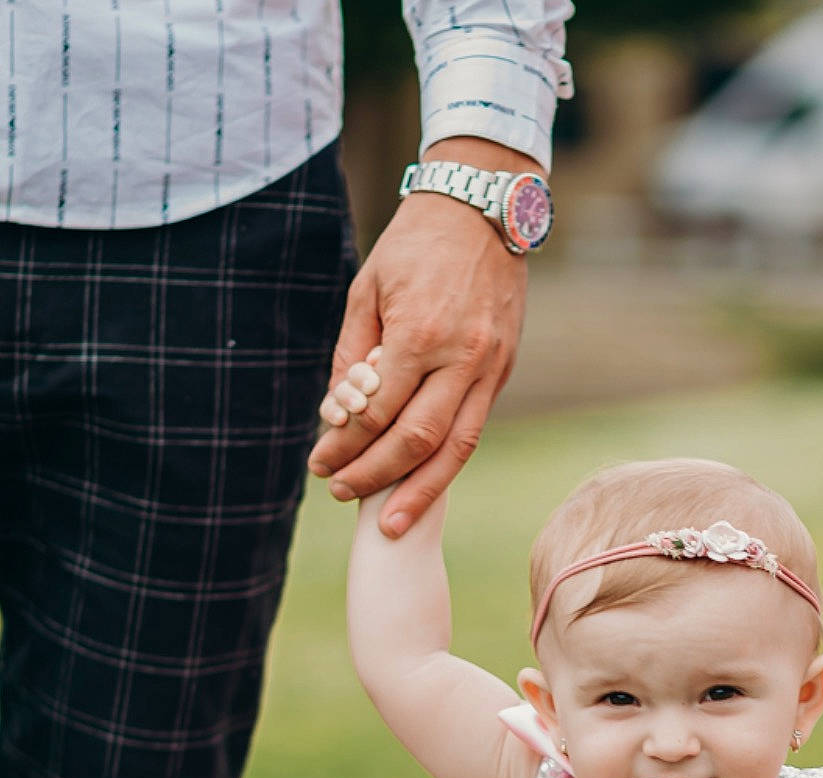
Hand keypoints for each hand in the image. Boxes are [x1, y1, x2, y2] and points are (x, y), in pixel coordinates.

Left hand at [309, 144, 533, 536]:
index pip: (376, 411)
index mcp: (420, 335)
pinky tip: (422, 485)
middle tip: (341, 493)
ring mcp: (488, 369)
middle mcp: (460, 359)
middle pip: (415, 441)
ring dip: (419, 493)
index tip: (319, 463)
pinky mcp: (503, 372)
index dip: (344, 445)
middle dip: (375, 476)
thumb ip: (353, 355)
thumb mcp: (367, 290)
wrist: (483, 209)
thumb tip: (340, 415)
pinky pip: (472, 431)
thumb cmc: (415, 246)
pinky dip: (445, 465)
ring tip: (390, 523)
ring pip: (454, 450)